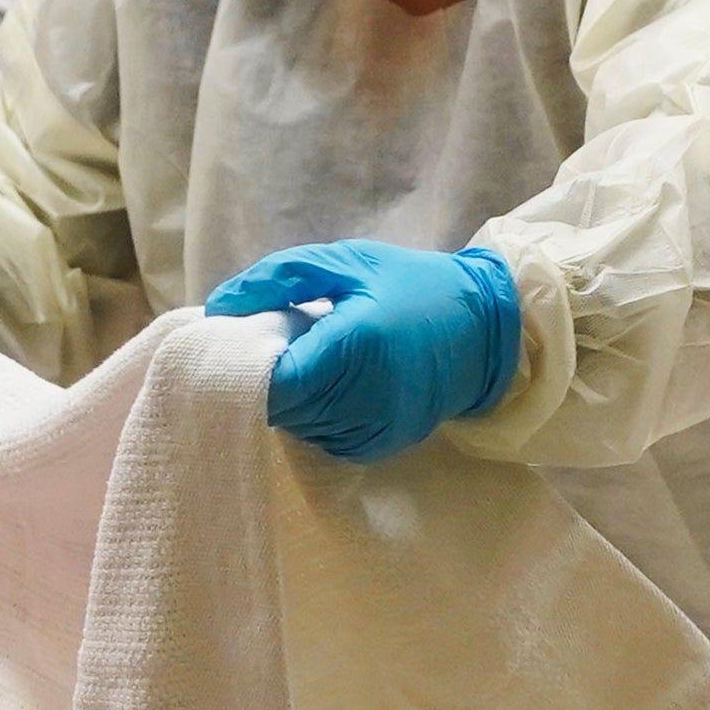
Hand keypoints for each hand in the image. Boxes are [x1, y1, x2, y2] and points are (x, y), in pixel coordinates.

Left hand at [204, 240, 518, 462]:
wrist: (489, 330)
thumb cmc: (413, 285)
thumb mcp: (347, 262)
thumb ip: (280, 277)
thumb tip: (220, 307)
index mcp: (354, 347)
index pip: (275, 380)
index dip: (247, 366)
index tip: (239, 343)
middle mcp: (363, 400)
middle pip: (280, 407)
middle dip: (265, 380)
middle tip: (272, 346)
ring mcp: (372, 430)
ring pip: (297, 426)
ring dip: (290, 398)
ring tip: (306, 360)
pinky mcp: (379, 447)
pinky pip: (323, 438)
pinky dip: (315, 414)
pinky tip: (330, 383)